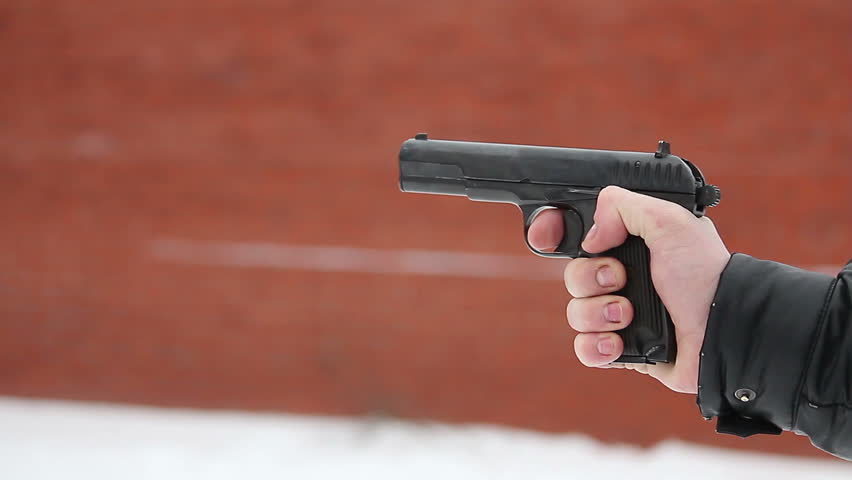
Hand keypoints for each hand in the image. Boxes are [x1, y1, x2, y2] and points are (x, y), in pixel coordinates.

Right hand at [527, 186, 730, 392]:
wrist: (724, 329)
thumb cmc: (706, 274)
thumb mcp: (669, 221)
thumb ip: (623, 207)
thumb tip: (591, 236)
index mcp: (630, 245)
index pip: (577, 234)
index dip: (553, 231)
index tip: (546, 236)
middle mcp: (623, 278)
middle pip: (572, 275)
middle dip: (591, 278)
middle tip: (621, 279)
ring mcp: (621, 315)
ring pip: (575, 313)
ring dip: (599, 314)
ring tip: (628, 315)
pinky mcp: (623, 349)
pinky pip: (585, 349)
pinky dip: (597, 347)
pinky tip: (618, 344)